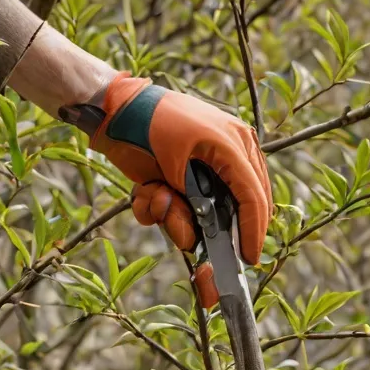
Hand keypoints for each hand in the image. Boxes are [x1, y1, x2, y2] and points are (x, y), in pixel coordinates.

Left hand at [63, 73, 272, 306]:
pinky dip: (156, 207)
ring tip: (154, 191)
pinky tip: (146, 188)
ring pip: (202, 217)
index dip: (253, 231)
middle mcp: (229, 159)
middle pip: (234, 211)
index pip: (253, 197)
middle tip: (186, 236)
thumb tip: (197, 238)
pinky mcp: (185, 180)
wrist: (116, 110)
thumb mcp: (175, 162)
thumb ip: (193, 200)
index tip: (249, 259)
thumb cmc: (148, 126)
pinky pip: (177, 210)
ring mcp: (209, 171)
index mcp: (235, 147)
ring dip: (173, 215)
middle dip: (203, 227)